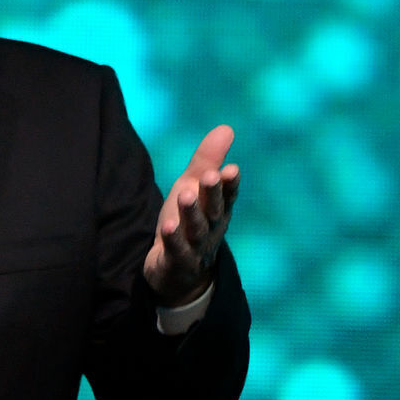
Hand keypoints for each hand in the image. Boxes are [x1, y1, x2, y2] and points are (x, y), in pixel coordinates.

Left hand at [143, 125, 239, 306]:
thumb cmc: (189, 221)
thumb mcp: (194, 187)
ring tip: (185, 195)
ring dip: (191, 213)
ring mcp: (195, 247)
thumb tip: (226, 128)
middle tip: (210, 176)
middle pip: (213, 210)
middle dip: (212, 193)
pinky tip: (167, 226)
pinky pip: (176, 251)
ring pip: (195, 229)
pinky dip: (173, 239)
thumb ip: (208, 160)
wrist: (179, 271)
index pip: (227, 195)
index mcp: (218, 209)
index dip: (229, 184)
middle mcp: (210, 228)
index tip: (232, 169)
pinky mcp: (176, 262)